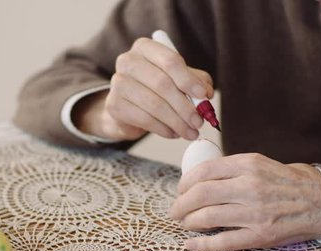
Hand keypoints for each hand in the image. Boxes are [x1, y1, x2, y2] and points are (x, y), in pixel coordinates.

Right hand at [74, 38, 214, 141]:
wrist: (128, 107)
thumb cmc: (157, 89)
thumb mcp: (180, 79)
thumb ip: (196, 82)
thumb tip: (206, 95)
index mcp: (145, 48)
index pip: (170, 60)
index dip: (189, 80)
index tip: (204, 96)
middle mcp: (128, 61)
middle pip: (162, 84)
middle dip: (185, 106)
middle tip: (199, 122)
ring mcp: (118, 83)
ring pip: (154, 104)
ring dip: (176, 121)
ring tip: (190, 132)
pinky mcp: (114, 105)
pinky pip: (144, 119)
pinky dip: (163, 129)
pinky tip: (173, 133)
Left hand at [169, 153, 320, 250]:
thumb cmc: (284, 182)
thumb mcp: (259, 163)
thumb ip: (230, 168)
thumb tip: (194, 178)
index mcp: (248, 165)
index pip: (203, 171)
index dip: (184, 183)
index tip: (180, 190)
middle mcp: (251, 187)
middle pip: (200, 195)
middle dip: (180, 205)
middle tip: (175, 211)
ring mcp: (256, 213)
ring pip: (208, 217)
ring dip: (189, 222)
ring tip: (185, 223)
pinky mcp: (260, 235)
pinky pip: (223, 241)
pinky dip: (202, 243)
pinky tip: (191, 243)